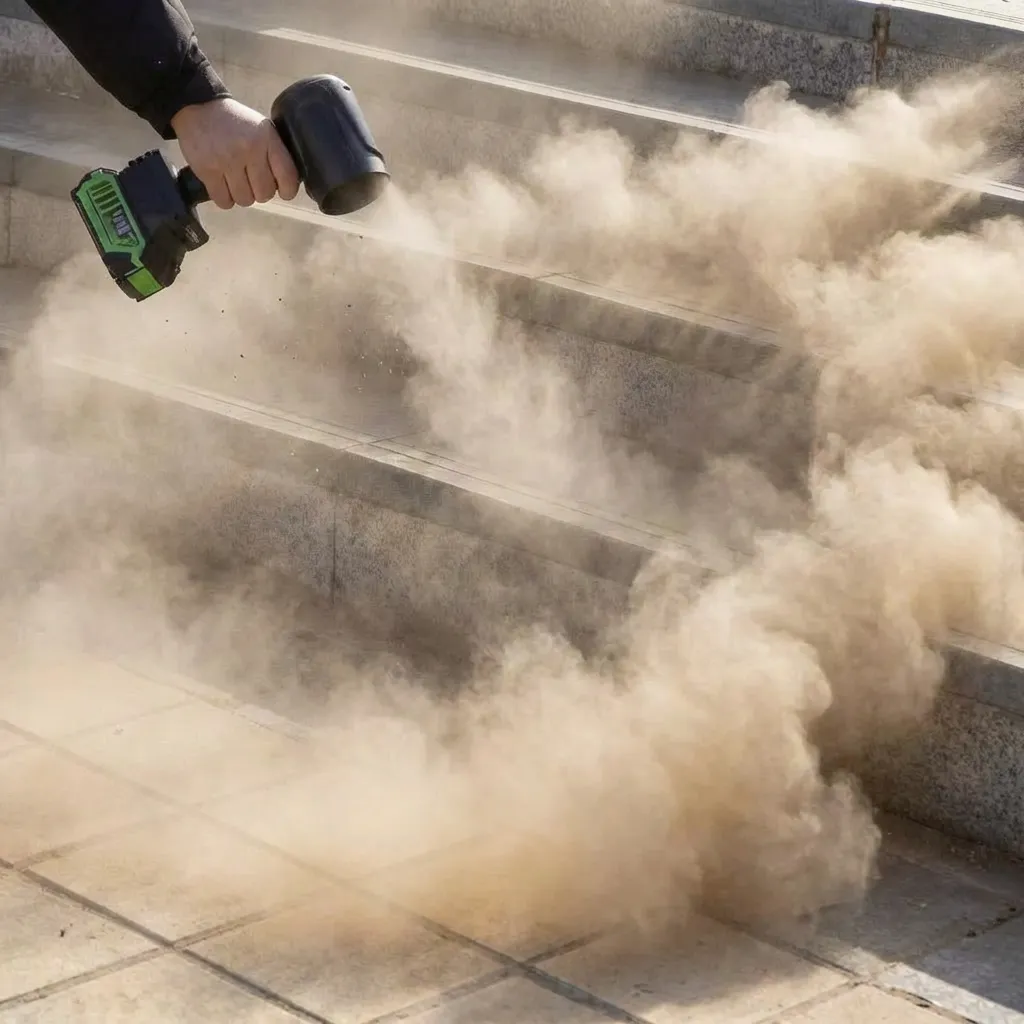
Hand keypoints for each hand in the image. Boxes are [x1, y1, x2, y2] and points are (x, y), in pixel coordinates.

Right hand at [170, 98, 300, 209]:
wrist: (197, 105)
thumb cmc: (234, 122)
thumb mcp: (262, 129)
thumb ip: (274, 153)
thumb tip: (285, 186)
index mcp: (267, 139)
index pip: (288, 178)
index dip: (287, 191)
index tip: (282, 191)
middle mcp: (250, 149)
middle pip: (264, 194)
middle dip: (259, 192)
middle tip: (250, 180)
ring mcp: (228, 160)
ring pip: (245, 200)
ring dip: (240, 195)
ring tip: (234, 181)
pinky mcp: (207, 170)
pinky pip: (224, 201)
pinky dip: (224, 198)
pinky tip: (222, 185)